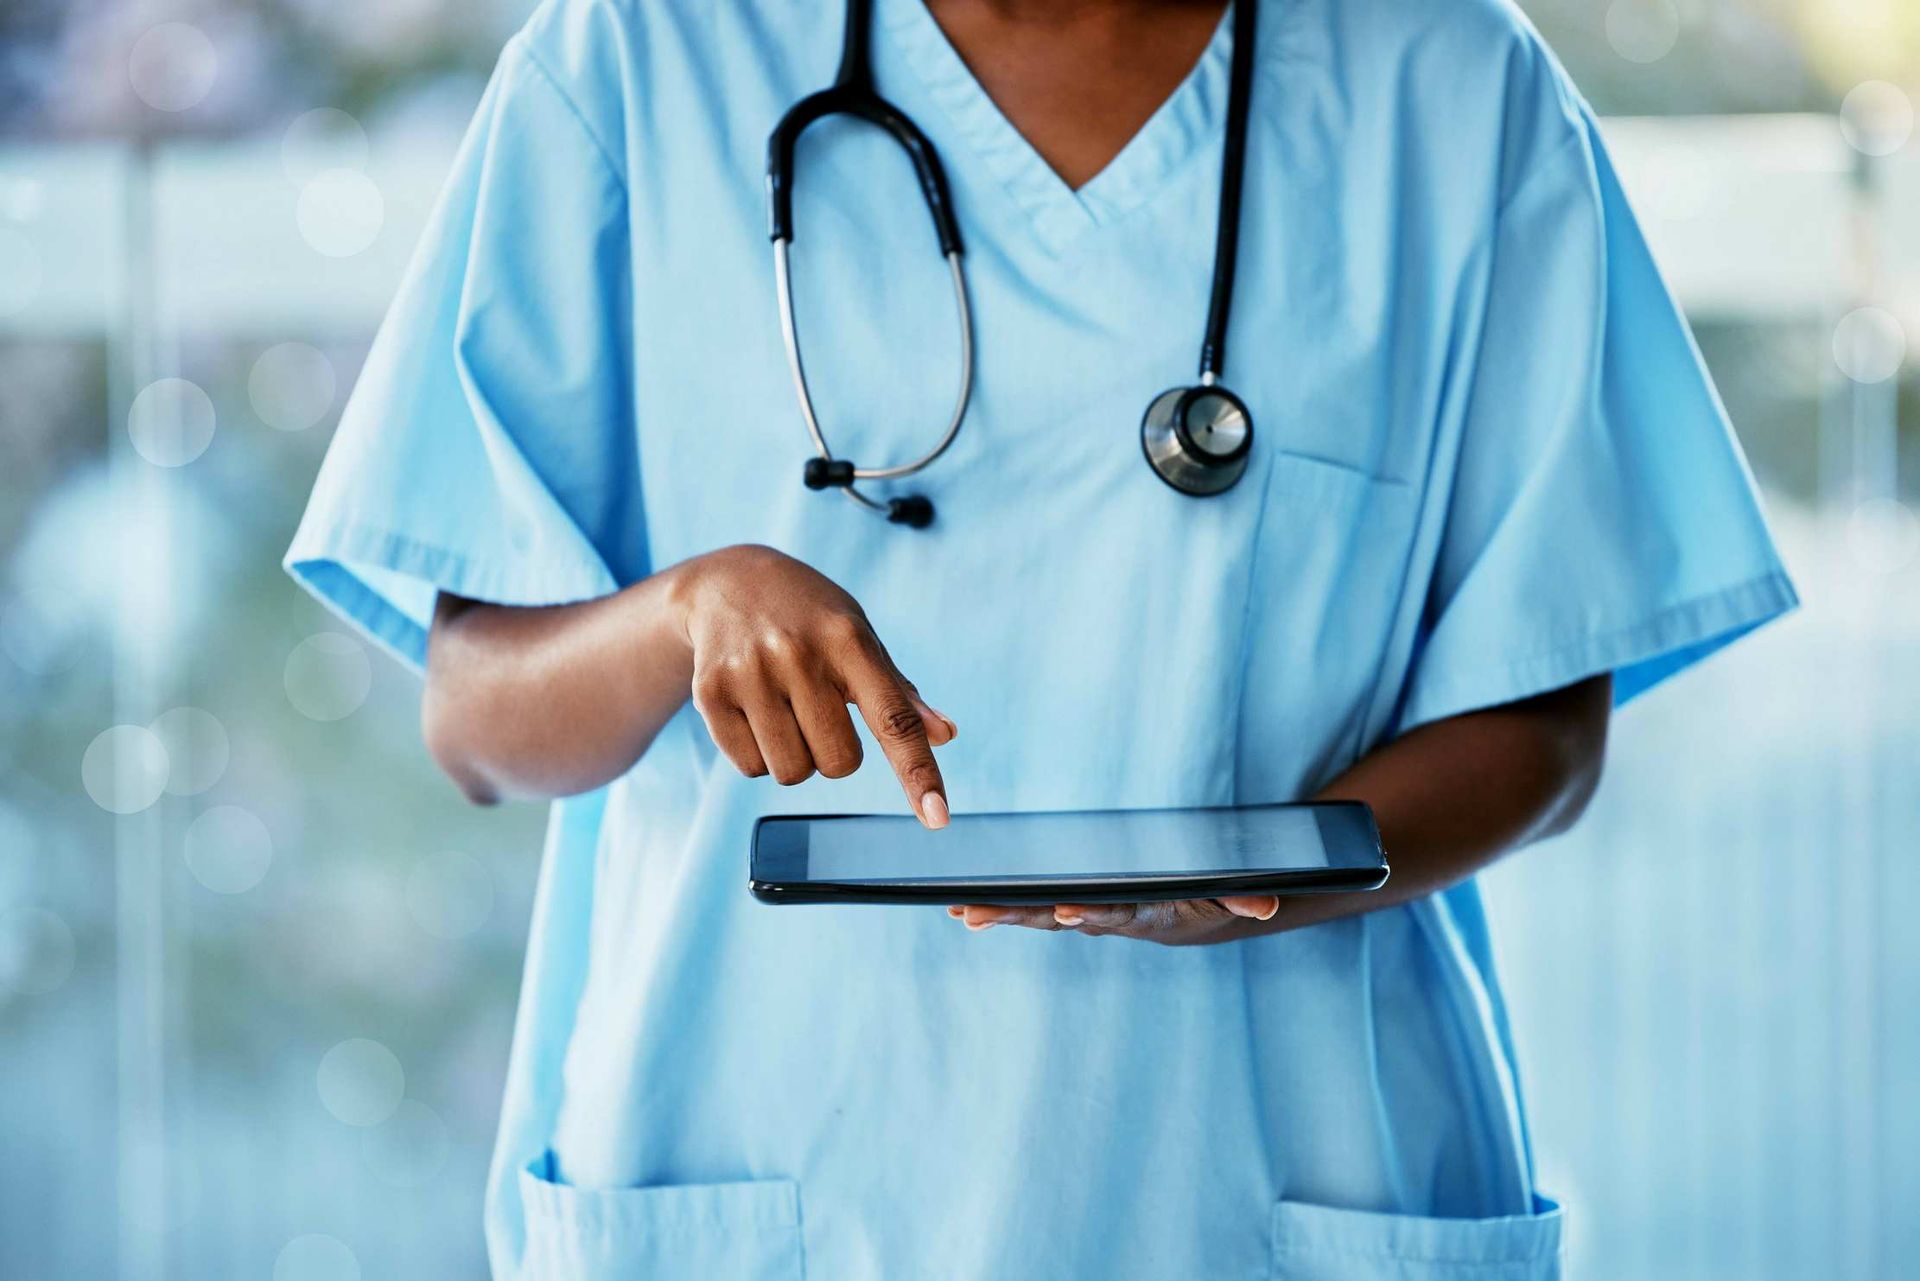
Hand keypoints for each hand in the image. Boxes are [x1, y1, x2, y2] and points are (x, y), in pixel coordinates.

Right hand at [669, 544, 956, 825]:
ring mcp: (750, 673)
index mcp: (848, 640)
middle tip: (817, 710)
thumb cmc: (810, 619)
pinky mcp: (710, 693)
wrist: (727, 583)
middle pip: (839, 764)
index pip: (893, 718)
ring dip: (795, 757)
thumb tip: (944, 735)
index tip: (937, 817)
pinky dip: (758, 755)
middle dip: (835, 753)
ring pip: (792, 772)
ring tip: (783, 708)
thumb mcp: (858, 637)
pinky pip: (750, 767)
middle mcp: (799, 655)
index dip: (918, 772)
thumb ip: (898, 692)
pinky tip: (753, 711)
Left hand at [948, 896, 1280, 945]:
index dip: (1090, 914)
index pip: (1114, 913)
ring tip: (958, 912)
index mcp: (1146, 914)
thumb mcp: (1233, 897)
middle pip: (1059, 917)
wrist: (1202, 917)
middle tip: (974, 913)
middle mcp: (1111, 920)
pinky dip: (1004, 907)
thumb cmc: (1217, 898)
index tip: (1062, 912)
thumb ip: (1243, 899)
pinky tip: (964, 908)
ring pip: (1040, 915)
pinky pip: (1037, 908)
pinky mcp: (1078, 908)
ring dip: (1000, 914)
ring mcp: (1091, 917)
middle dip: (1017, 916)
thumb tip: (1267, 906)